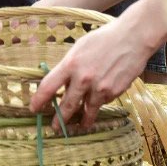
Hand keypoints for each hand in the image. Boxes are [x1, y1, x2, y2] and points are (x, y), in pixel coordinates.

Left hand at [30, 17, 156, 130]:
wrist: (132, 38)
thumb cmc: (103, 39)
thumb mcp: (79, 48)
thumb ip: (69, 66)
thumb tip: (62, 83)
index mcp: (71, 64)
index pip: (48, 87)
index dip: (39, 100)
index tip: (34, 109)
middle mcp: (83, 79)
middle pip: (67, 106)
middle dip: (60, 120)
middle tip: (55, 128)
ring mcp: (100, 87)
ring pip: (87, 110)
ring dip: (82, 121)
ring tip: (78, 127)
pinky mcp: (114, 92)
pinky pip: (103, 101)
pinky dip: (100, 101)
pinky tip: (102, 96)